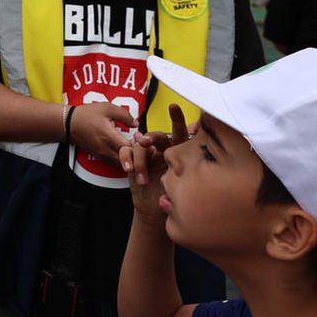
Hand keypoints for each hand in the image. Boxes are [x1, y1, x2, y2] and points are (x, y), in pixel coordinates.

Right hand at [67, 102, 136, 164]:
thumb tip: (136, 123)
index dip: (139, 145)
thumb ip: (124, 115)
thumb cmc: (86, 115)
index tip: (139, 137)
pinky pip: (115, 163)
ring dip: (129, 157)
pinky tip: (123, 149)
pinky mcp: (99, 158)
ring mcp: (102, 155)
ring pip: (122, 164)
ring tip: (130, 146)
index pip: (130, 148)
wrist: (69, 124)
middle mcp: (106, 149)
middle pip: (128, 160)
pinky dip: (122, 159)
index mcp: (108, 136)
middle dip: (136, 153)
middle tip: (138, 144)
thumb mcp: (107, 108)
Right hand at [119, 104, 189, 226]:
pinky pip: (125, 151)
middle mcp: (162, 149)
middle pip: (156, 135)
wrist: (154, 211)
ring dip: (139, 161)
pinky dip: (126, 158)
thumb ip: (186, 168)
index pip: (179, 133)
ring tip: (141, 179)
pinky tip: (128, 169)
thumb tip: (190, 148)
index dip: (177, 118)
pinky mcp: (132, 159)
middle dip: (151, 137)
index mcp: (178, 152)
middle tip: (144, 142)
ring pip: (140, 145)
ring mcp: (147, 154)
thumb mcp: (184, 186)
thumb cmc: (172, 198)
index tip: (173, 106)